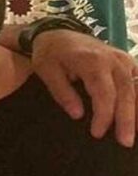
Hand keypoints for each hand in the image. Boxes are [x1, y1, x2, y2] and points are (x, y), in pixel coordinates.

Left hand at [32, 30, 137, 146]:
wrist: (57, 32)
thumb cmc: (50, 53)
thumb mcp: (46, 71)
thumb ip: (62, 93)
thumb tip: (78, 115)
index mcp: (92, 61)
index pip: (104, 93)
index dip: (104, 115)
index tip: (97, 133)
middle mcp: (113, 59)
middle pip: (125, 92)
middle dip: (126, 119)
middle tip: (125, 142)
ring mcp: (123, 59)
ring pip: (136, 88)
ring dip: (137, 111)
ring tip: (134, 133)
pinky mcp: (127, 61)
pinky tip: (137, 116)